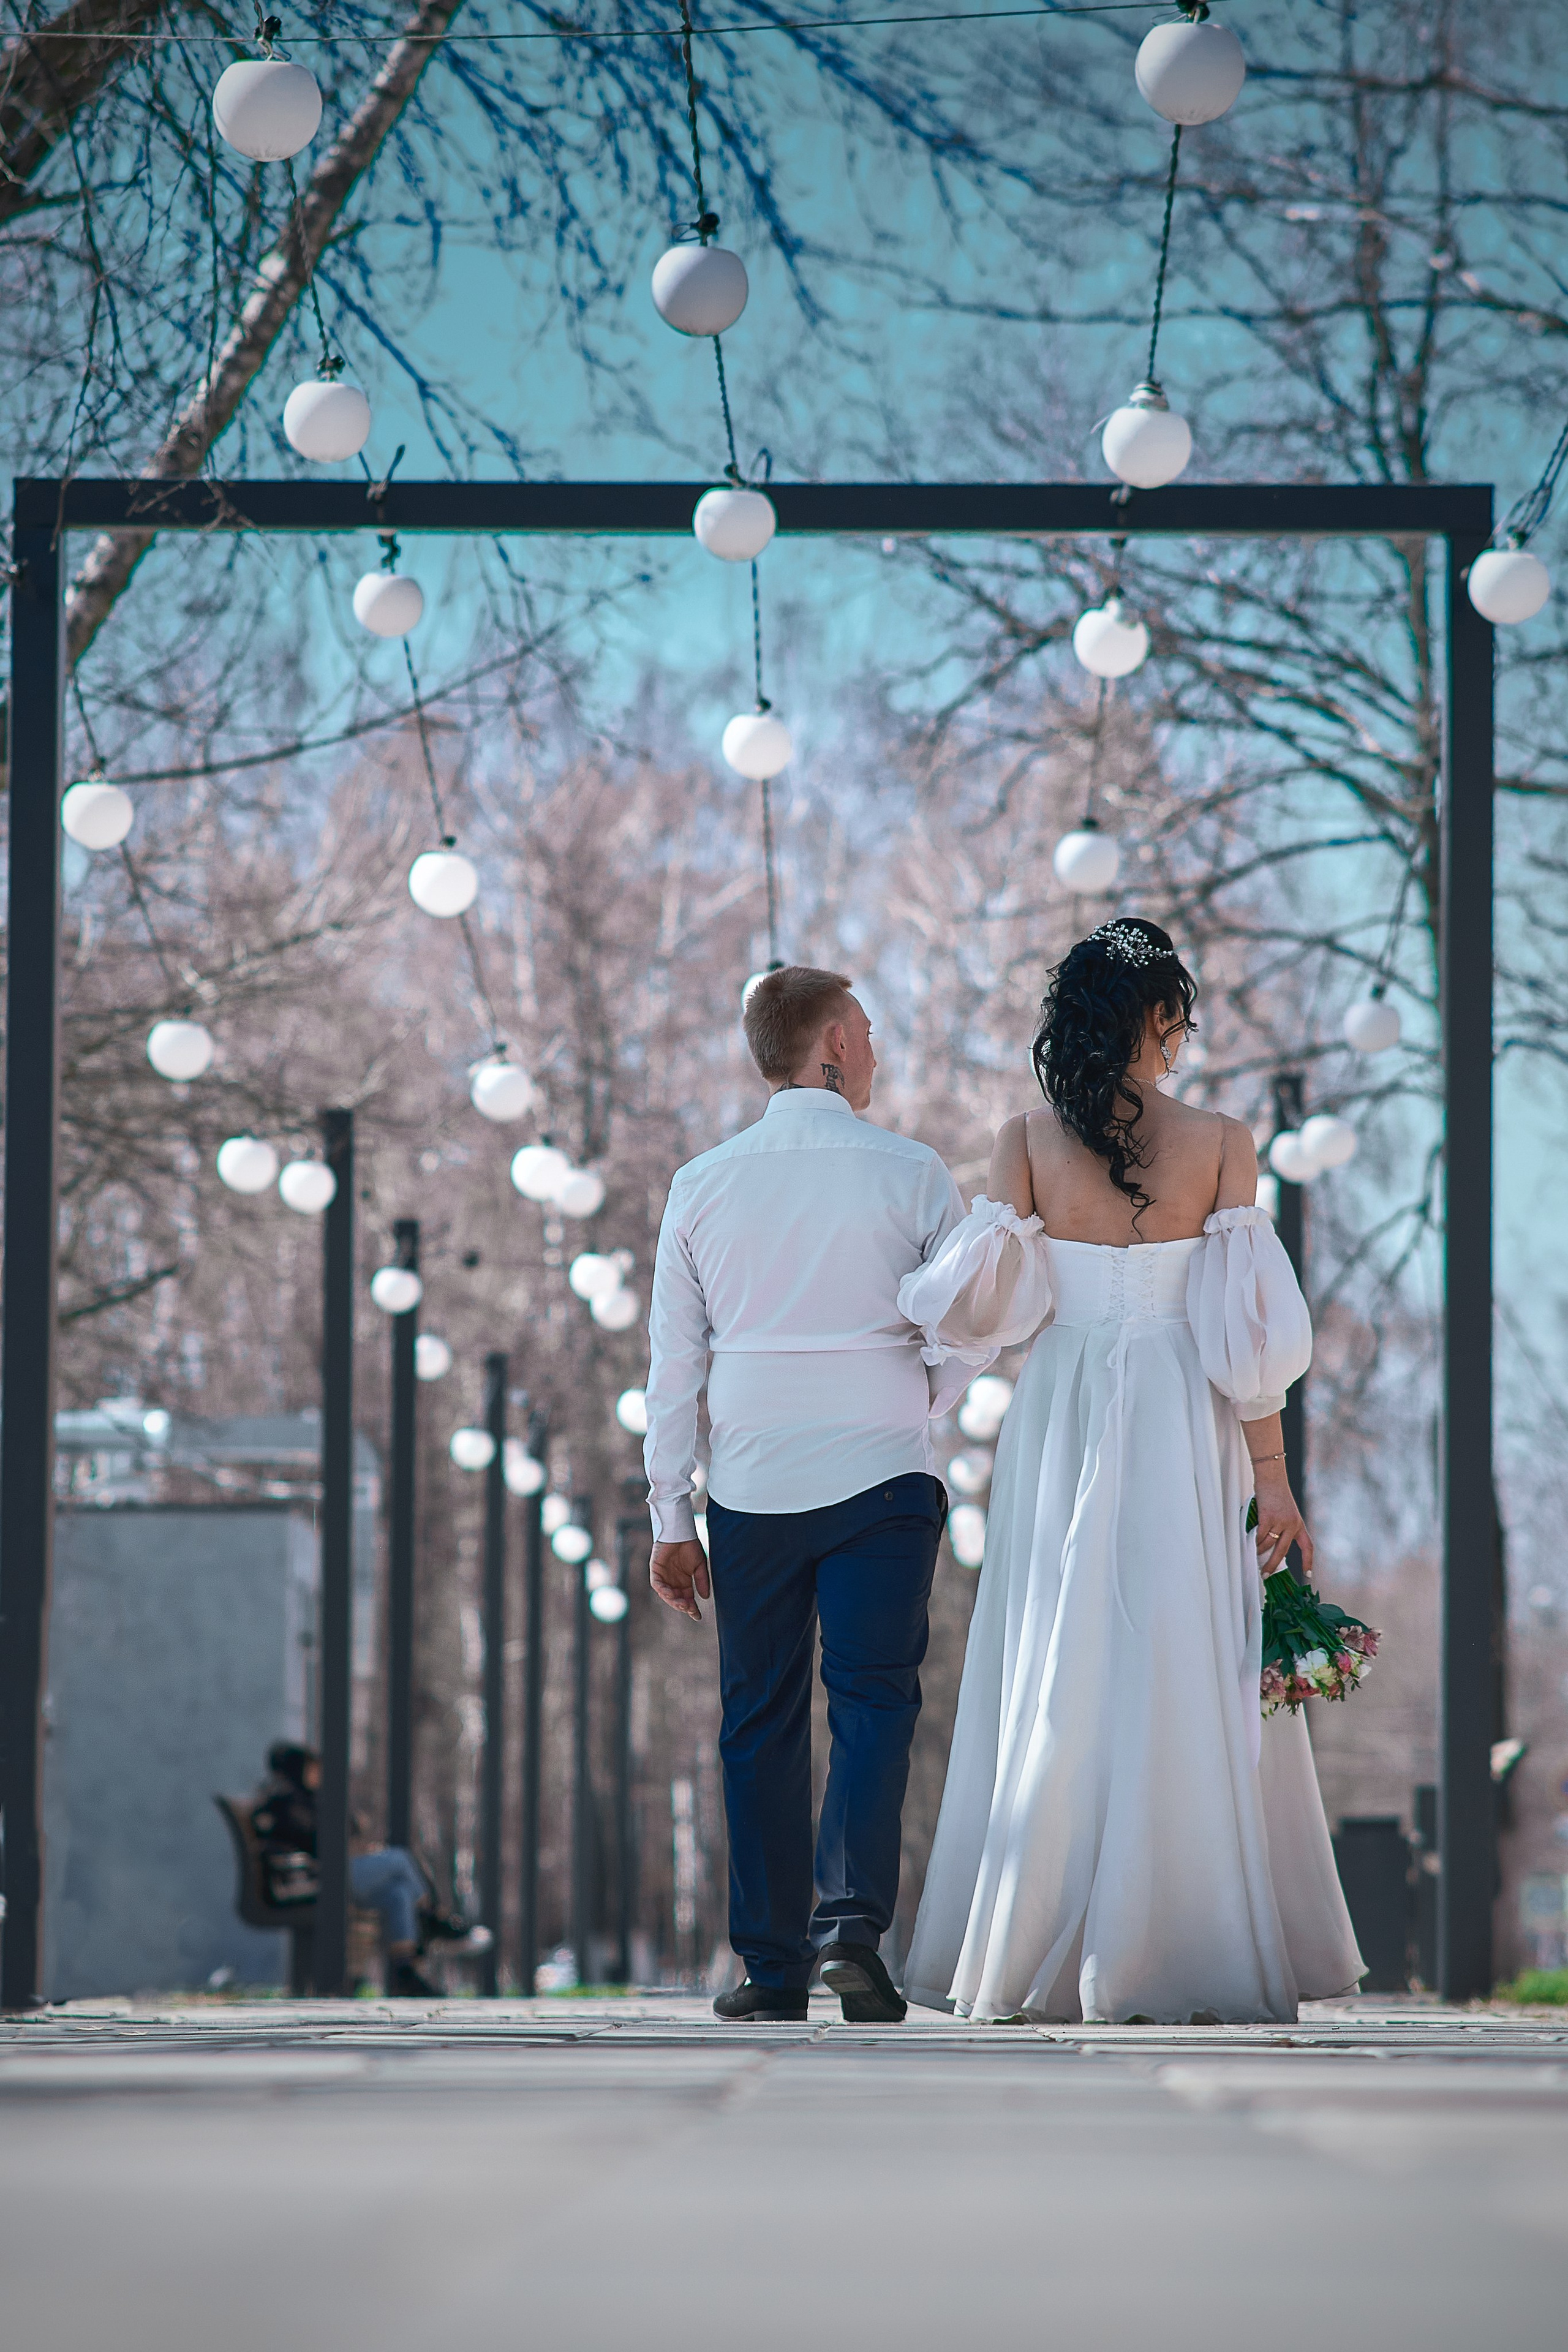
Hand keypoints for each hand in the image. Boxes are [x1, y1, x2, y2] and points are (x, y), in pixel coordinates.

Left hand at [650, 1538, 710, 1622]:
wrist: (681, 1532)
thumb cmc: (690, 1546)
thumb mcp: (700, 1565)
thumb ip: (702, 1581)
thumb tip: (705, 1597)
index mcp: (684, 1583)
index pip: (687, 1599)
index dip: (692, 1608)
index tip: (698, 1616)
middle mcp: (673, 1582)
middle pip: (677, 1600)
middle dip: (683, 1606)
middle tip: (690, 1609)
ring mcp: (664, 1577)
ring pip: (666, 1595)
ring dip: (674, 1601)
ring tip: (683, 1604)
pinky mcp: (655, 1571)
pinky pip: (657, 1585)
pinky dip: (663, 1590)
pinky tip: (671, 1594)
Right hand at [1251, 1459, 1312, 1579]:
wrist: (1271, 1477)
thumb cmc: (1276, 1493)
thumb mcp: (1285, 1512)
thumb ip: (1282, 1528)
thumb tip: (1270, 1547)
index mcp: (1299, 1524)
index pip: (1307, 1546)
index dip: (1308, 1561)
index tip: (1308, 1574)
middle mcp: (1292, 1525)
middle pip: (1282, 1551)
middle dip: (1272, 1565)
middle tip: (1265, 1575)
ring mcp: (1280, 1521)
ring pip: (1267, 1544)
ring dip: (1259, 1550)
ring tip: (1253, 1552)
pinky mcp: (1268, 1518)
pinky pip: (1259, 1536)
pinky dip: (1253, 1541)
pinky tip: (1250, 1542)